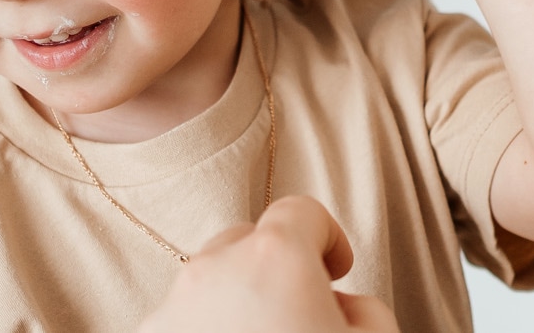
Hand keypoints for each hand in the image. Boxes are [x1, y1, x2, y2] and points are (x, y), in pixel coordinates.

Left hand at [136, 196, 398, 332]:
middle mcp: (211, 275)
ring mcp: (168, 316)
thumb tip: (339, 306)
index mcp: (275, 260)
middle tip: (301, 318)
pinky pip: (179, 327)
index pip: (301, 212)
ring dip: (235, 309)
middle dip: (274, 270)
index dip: (326, 238)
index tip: (335, 271)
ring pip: (205, 289)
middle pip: (243, 243)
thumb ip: (365, 309)